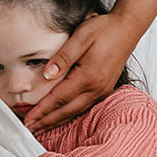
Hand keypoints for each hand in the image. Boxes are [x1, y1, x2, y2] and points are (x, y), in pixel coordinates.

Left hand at [24, 11, 138, 132]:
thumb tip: (47, 74)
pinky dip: (69, 113)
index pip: (59, 99)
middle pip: (67, 110)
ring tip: (41, 126)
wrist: (127, 27)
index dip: (42, 111)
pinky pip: (84, 106)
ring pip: (75, 111)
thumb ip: (63, 56)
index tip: (28, 120)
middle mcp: (96, 88)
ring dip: (57, 120)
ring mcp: (102, 89)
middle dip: (47, 121)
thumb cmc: (104, 29)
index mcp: (88, 77)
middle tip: (30, 129)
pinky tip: (61, 115)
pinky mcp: (104, 88)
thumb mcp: (80, 37)